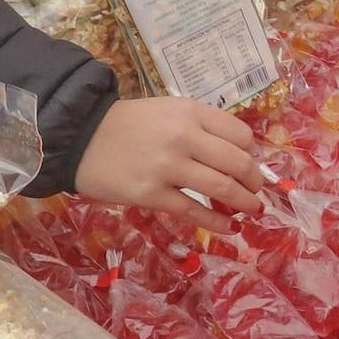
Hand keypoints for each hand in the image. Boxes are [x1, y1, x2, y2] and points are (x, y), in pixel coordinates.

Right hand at [75, 98, 263, 232]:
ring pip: (222, 188)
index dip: (251, 152)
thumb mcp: (169, 110)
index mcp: (190, 112)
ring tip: (252, 210)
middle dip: (255, 182)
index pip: (240, 134)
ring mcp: (168, 167)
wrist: (81, 137)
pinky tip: (229, 227)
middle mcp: (184, 137)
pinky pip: (194, 211)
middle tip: (258, 191)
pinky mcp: (152, 195)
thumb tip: (240, 154)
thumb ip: (201, 127)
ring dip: (245, 203)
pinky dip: (218, 222)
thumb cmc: (129, 124)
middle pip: (237, 163)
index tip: (251, 163)